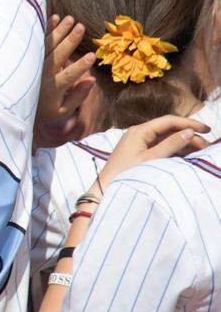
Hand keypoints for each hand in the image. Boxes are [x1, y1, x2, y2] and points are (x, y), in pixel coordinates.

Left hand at [34, 15, 95, 148]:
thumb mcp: (62, 111)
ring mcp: (33, 65)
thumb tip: (92, 79)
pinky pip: (36, 41)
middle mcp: (41, 76)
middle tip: (81, 27)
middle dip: (69, 41)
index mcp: (52, 90)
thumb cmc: (44, 110)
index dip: (79, 67)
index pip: (68, 76)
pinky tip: (54, 18)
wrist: (15, 109)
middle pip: (56, 56)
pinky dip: (45, 29)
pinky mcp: (28, 58)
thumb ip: (78, 97)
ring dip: (58, 31)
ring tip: (70, 19)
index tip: (91, 55)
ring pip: (46, 46)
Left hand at [93, 115, 210, 189]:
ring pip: (165, 139)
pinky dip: (173, 150)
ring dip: (183, 143)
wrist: (105, 189)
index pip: (169, 121)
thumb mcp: (152, 159)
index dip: (189, 123)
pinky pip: (159, 147)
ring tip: (200, 151)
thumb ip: (171, 145)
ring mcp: (138, 143)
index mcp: (139, 131)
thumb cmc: (126, 174)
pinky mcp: (138, 153)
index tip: (207, 129)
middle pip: (168, 130)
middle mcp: (138, 134)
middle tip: (206, 145)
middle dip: (188, 135)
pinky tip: (187, 155)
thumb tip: (189, 132)